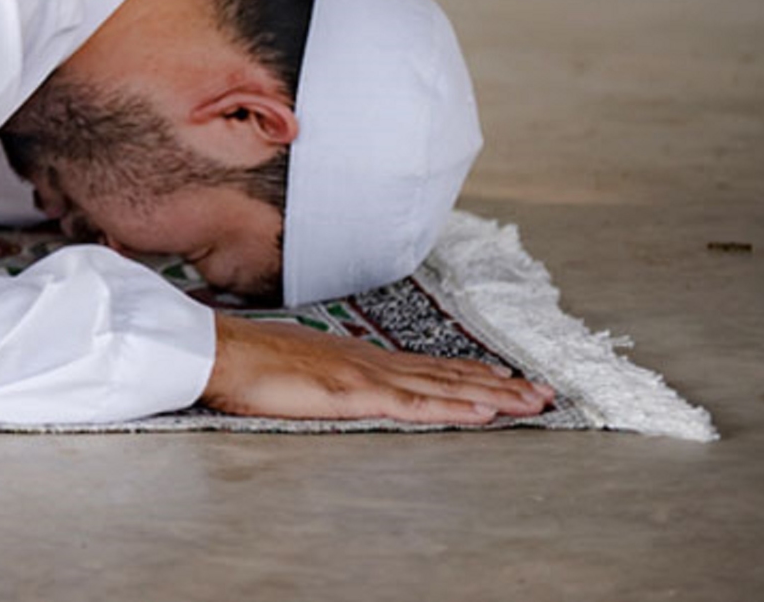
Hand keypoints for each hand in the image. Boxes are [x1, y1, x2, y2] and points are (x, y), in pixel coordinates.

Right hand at [203, 314, 552, 424]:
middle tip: (543, 391)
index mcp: (358, 358)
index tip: (506, 379)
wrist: (219, 352)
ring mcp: (367, 377)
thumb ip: (323, 374)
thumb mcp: (295, 367)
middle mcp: (372, 362)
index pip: (426, 367)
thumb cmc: (246, 360)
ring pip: (444, 387)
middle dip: (500, 383)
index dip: (470, 373)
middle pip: (448, 373)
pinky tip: (485, 410)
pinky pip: (415, 405)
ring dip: (493, 395)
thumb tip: (333, 379)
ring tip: (533, 402)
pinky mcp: (355, 395)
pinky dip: (454, 406)